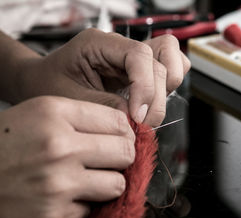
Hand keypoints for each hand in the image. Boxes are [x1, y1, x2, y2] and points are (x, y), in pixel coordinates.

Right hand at [0, 96, 134, 217]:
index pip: (119, 121)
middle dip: (119, 158)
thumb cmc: (6, 144)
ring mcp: (57, 183)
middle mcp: (59, 146)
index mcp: (54, 113)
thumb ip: (82, 118)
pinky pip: (94, 208)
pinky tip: (62, 198)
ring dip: (106, 184)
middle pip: (125, 152)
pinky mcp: (54, 215)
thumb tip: (127, 131)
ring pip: (118, 183)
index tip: (118, 140)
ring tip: (84, 181)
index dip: (123, 133)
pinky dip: (83, 205)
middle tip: (105, 162)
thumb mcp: (38, 114)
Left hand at [16, 29, 189, 126]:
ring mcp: (133, 60)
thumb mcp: (70, 99)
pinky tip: (151, 107)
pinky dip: (169, 90)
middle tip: (143, 124)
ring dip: (167, 90)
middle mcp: (121, 47)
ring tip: (148, 115)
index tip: (139, 116)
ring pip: (172, 61)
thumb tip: (136, 118)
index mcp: (99, 43)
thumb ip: (106, 106)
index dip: (145, 87)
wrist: (41, 85)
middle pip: (160, 60)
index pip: (139, 55)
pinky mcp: (141, 73)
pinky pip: (169, 71)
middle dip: (156, 97)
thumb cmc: (50, 86)